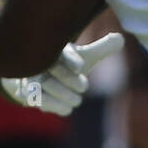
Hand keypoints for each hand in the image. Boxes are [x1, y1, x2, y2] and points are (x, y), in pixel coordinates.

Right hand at [1, 33, 125, 116]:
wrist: (41, 77)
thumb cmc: (66, 65)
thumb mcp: (83, 56)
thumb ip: (101, 48)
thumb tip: (120, 39)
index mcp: (55, 47)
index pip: (61, 51)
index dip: (71, 59)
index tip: (81, 67)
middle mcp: (40, 60)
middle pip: (50, 69)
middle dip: (68, 79)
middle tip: (84, 87)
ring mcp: (31, 77)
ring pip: (41, 85)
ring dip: (60, 95)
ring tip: (76, 101)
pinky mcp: (27, 92)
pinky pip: (36, 99)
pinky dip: (52, 105)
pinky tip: (67, 109)